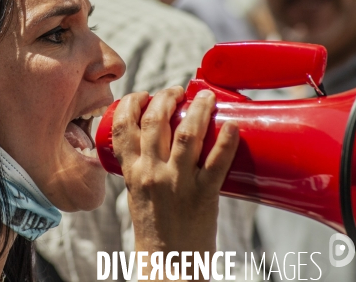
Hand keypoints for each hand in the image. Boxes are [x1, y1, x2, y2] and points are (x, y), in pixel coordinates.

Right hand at [111, 87, 238, 279]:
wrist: (168, 266)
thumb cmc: (153, 230)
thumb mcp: (137, 194)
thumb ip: (143, 168)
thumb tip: (159, 141)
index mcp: (132, 172)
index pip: (124, 127)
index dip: (133, 103)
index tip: (144, 95)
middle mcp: (152, 173)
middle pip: (156, 121)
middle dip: (165, 98)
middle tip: (176, 91)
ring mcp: (178, 183)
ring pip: (187, 134)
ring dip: (198, 109)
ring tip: (205, 98)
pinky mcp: (204, 195)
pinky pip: (217, 162)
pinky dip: (226, 140)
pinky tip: (231, 124)